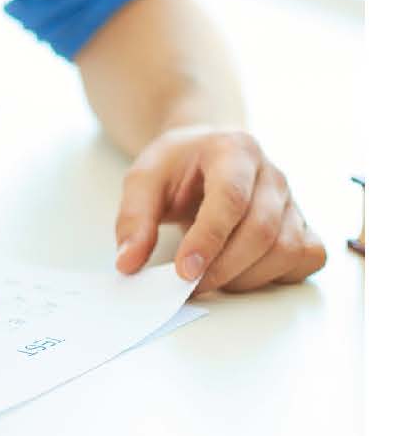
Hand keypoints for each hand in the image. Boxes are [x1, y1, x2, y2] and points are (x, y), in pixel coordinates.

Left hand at [113, 126, 325, 291]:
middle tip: (188, 285)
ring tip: (211, 277)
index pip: (231, 199)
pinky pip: (307, 257)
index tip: (184, 271)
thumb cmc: (180, 166)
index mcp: (234, 150)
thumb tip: (128, 263)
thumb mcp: (145, 178)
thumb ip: (133, 218)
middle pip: (262, 230)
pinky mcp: (303, 224)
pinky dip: (279, 275)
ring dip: (247, 277)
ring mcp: (293, 200)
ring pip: (286, 249)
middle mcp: (272, 173)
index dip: (209, 239)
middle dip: (223, 267)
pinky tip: (245, 272)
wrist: (209, 151)